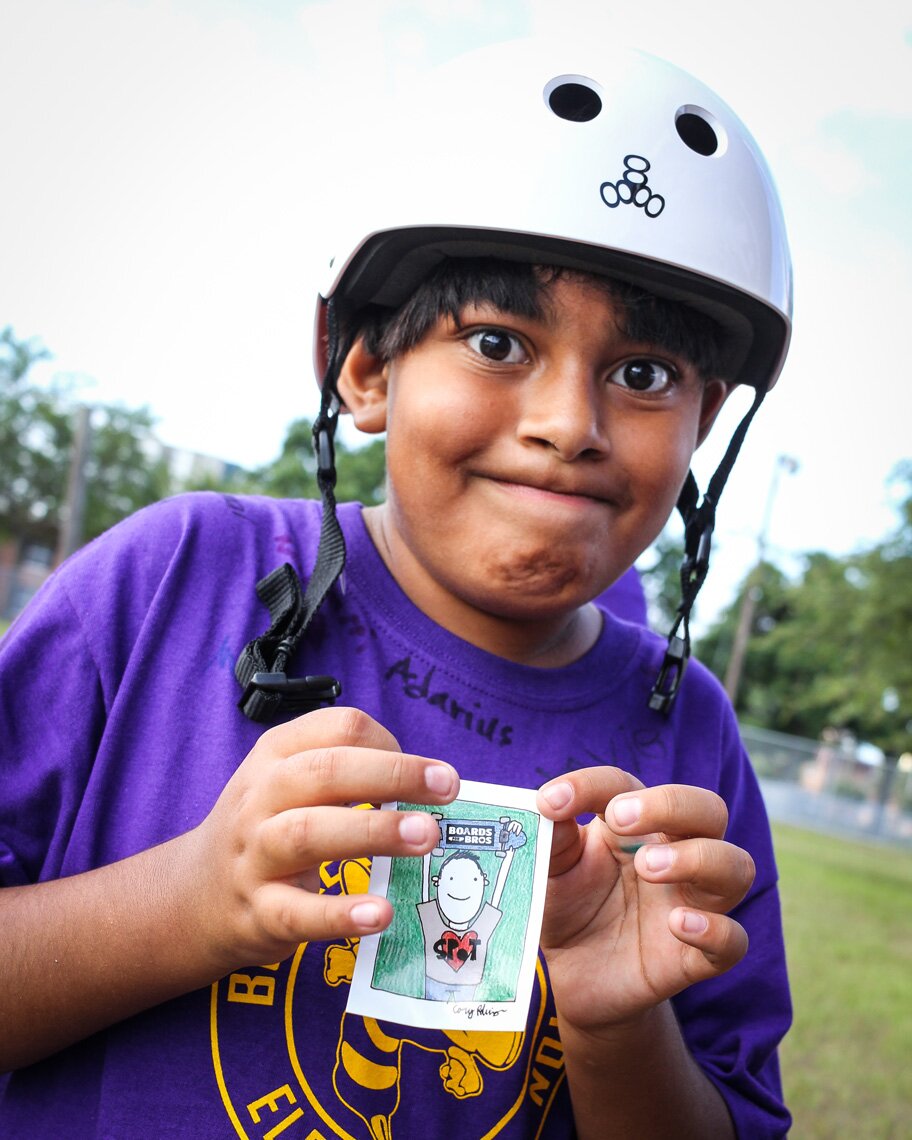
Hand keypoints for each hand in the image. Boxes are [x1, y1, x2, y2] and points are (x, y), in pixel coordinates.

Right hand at [193, 706, 457, 970]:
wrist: (193, 895)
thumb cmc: (266, 827)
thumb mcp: (289, 781)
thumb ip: (347, 772)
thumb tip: (427, 782)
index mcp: (276, 755)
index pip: (338, 728)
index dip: (389, 743)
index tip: (426, 771)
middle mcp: (261, 798)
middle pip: (326, 772)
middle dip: (393, 775)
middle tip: (447, 788)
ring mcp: (254, 855)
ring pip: (309, 833)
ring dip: (373, 833)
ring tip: (425, 837)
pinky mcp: (258, 912)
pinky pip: (298, 913)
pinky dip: (340, 914)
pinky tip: (381, 913)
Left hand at [536, 768, 754, 1034]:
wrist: (568, 975)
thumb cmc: (567, 903)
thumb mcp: (552, 867)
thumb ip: (554, 835)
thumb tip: (548, 805)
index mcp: (634, 823)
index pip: (626, 785)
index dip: (590, 786)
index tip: (550, 802)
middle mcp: (674, 852)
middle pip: (707, 808)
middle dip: (670, 805)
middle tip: (617, 820)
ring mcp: (691, 902)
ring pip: (736, 866)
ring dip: (697, 859)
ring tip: (647, 867)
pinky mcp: (695, 956)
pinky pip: (734, 941)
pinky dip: (716, 930)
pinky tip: (678, 924)